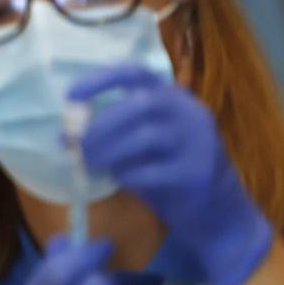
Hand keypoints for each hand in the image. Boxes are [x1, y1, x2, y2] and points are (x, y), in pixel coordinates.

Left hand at [70, 64, 273, 284]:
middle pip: (140, 104)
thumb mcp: (142, 146)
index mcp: (173, 98)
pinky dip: (127, 174)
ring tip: (90, 164)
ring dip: (108, 150)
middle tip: (78, 146)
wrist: (218, 211)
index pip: (137, 73)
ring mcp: (197, 142)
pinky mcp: (196, 173)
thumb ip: (113, 135)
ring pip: (145, 136)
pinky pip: (151, 171)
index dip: (101, 79)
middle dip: (101, 125)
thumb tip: (65, 136)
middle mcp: (189, 113)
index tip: (72, 95)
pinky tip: (120, 179)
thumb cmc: (171, 172)